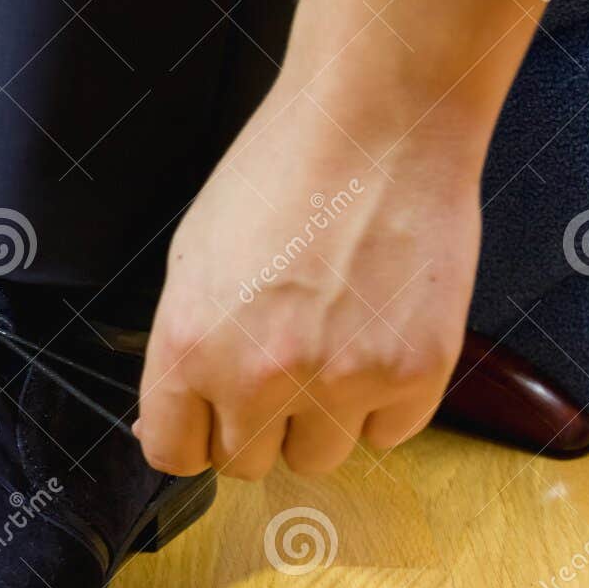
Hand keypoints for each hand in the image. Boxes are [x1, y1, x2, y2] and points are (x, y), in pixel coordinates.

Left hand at [136, 0, 545, 478]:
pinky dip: (385, 399)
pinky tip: (379, 333)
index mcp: (190, 349)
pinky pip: (389, 434)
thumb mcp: (192, 261)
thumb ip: (184, 351)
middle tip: (282, 361)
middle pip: (247, 463)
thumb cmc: (279, 176)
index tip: (210, 419)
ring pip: (318, 459)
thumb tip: (174, 419)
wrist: (377, 124)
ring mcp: (341, 381)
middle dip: (258, 423)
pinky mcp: (414, 373)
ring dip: (322, 419)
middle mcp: (259, 378)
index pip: (175, 453)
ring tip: (333, 343)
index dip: (193, 435)